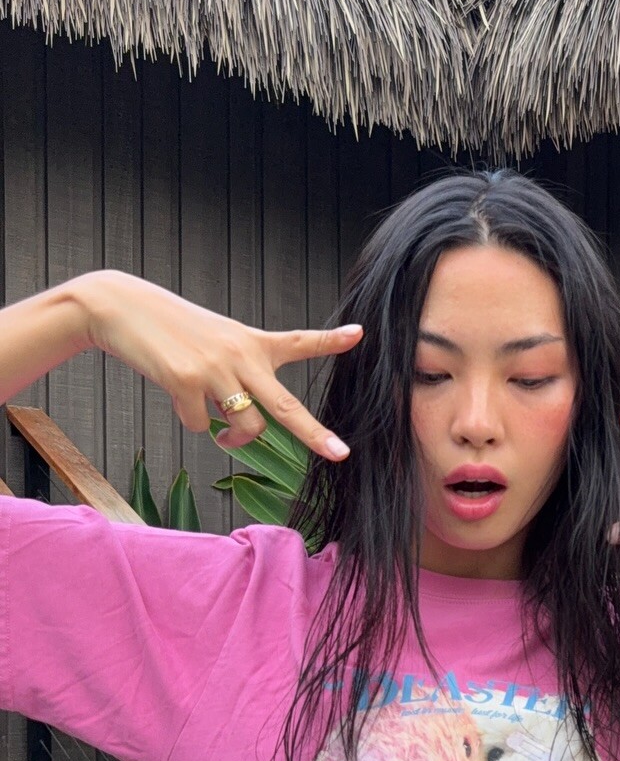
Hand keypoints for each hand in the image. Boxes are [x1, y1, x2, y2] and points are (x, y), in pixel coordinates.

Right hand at [72, 269, 360, 461]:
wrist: (119, 306)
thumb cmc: (170, 329)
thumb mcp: (215, 343)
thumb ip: (236, 381)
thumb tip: (235, 430)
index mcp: (252, 342)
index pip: (298, 342)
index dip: (330, 340)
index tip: (359, 334)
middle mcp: (241, 355)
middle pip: (286, 407)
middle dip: (315, 434)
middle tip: (340, 453)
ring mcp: (215, 369)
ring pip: (244, 427)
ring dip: (233, 438)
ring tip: (219, 427)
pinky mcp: (185, 381)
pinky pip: (199, 425)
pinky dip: (188, 418)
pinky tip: (175, 390)